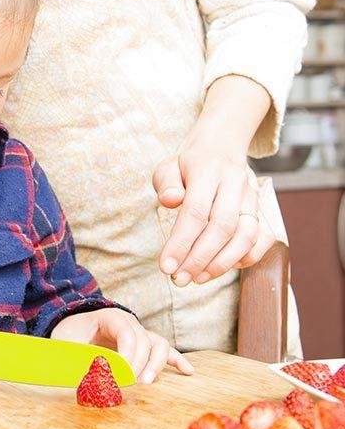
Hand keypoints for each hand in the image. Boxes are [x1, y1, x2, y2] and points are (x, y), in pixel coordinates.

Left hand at [50, 308, 193, 383]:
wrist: (71, 328)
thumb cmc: (68, 334)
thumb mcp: (66, 342)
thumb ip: (76, 356)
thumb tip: (87, 376)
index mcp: (110, 317)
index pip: (127, 333)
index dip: (128, 354)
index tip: (121, 374)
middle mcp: (129, 322)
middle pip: (145, 340)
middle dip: (140, 363)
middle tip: (129, 383)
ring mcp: (138, 333)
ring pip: (158, 344)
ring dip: (157, 364)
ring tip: (147, 381)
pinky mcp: (143, 346)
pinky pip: (163, 350)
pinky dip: (176, 360)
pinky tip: (188, 371)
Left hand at [153, 75, 276, 285]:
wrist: (220, 148)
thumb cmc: (188, 165)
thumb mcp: (168, 167)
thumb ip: (166, 184)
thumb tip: (170, 200)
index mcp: (208, 171)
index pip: (196, 211)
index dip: (181, 243)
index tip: (166, 267)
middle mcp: (235, 183)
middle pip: (222, 227)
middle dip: (199, 259)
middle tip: (178, 280)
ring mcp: (251, 196)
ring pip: (246, 235)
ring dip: (222, 263)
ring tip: (196, 278)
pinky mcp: (261, 209)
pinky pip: (263, 238)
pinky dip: (246, 258)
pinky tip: (222, 268)